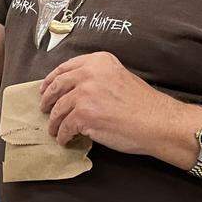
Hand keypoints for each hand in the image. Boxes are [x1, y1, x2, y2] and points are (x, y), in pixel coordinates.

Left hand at [39, 52, 192, 160]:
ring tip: (53, 129)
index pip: (65, 68)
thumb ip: (97, 77)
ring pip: (58, 109)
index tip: (44, 88)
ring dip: (53, 122)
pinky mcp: (83, 115)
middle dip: (47, 99)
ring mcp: (84, 94)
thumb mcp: (119, 76)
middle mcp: (88, 74)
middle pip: (56, 86)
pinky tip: (64, 140)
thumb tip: (75, 88)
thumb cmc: (143, 104)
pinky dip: (62, 135)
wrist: (158, 122)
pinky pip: (65, 127)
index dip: (51, 79)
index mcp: (98, 61)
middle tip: (43, 108)